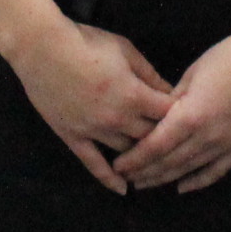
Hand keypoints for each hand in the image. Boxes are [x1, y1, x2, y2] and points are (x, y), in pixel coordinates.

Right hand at [6, 16, 174, 194]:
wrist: (42, 48)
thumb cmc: (86, 42)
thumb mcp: (125, 50)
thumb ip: (149, 74)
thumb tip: (170, 91)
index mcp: (134, 95)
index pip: (168, 114)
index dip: (181, 115)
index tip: (188, 115)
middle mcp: (118, 119)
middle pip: (151, 137)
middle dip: (164, 137)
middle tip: (173, 139)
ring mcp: (94, 131)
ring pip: (127, 152)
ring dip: (141, 156)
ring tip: (153, 162)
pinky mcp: (73, 137)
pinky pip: (93, 164)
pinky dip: (109, 178)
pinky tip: (122, 189)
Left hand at [116, 10, 230, 194]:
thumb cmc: (226, 57)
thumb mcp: (191, 75)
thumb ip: (173, 101)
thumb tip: (157, 118)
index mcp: (191, 116)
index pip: (155, 146)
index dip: (135, 159)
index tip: (118, 166)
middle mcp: (207, 136)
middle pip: (169, 161)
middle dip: (145, 172)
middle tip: (126, 178)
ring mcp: (227, 144)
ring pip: (189, 169)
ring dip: (165, 178)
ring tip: (145, 184)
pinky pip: (217, 170)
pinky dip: (198, 181)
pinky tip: (183, 187)